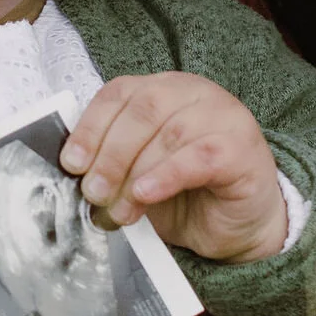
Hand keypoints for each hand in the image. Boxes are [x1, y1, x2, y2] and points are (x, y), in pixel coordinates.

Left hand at [61, 73, 286, 262]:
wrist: (240, 226)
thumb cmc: (186, 196)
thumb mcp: (139, 173)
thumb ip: (111, 160)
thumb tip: (72, 169)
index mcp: (164, 89)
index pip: (120, 93)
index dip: (91, 127)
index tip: (71, 163)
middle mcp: (195, 93)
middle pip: (143, 109)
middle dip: (110, 154)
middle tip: (94, 193)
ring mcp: (224, 117)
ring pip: (170, 133)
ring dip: (135, 174)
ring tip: (120, 210)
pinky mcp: (243, 149)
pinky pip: (199, 157)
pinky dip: (166, 176)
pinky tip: (146, 194)